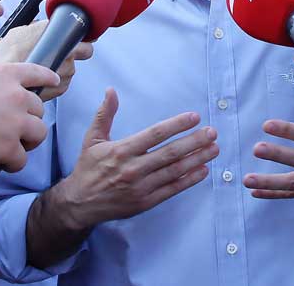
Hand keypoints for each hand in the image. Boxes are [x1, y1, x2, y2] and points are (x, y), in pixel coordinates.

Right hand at [0, 20, 93, 101]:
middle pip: (83, 53)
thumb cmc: (8, 55)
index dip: (84, 40)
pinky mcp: (60, 88)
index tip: (81, 41)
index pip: (87, 38)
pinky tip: (40, 79)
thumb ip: (37, 28)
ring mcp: (67, 72)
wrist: (3, 80)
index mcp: (62, 38)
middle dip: (73, 54)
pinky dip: (54, 83)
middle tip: (59, 55)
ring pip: (71, 69)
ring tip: (41, 68)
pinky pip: (62, 83)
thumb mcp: (21, 31)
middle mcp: (69, 54)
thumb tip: (38, 26)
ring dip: (61, 69)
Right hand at [0, 61, 60, 170]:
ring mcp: (16, 123)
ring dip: (29, 140)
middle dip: (30, 117)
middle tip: (17, 126)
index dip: (48, 78)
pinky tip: (6, 163)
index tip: (54, 80)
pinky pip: (22, 159)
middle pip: (38, 109)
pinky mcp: (9, 147)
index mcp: (8, 74)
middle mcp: (18, 96)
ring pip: (38, 133)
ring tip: (17, 146)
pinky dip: (14, 162)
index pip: (38, 73)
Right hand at [55, 90, 217, 228]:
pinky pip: (172, 190)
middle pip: (170, 153)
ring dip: (197, 159)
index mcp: (121, 150)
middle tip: (212, 132)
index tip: (194, 117)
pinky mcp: (145, 202)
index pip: (155, 134)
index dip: (176, 125)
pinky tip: (203, 170)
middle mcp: (132, 168)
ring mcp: (140, 187)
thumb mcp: (92, 138)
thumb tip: (111, 90)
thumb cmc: (88, 168)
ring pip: (174, 171)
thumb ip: (105, 114)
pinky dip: (189, 180)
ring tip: (214, 149)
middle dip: (194, 141)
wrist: (79, 203)